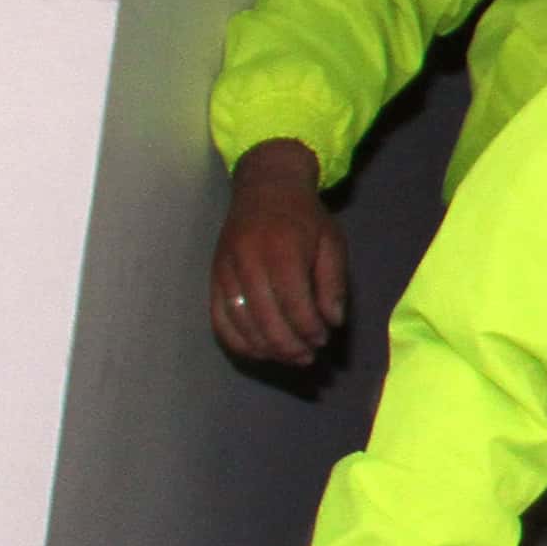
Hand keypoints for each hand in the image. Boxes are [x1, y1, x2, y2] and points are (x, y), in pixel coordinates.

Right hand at [214, 139, 349, 362]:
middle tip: (308, 358)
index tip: (323, 340)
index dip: (309, 329)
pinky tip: (259, 351)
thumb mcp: (331, 242)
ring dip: (266, 349)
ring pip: (240, 323)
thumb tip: (333, 321)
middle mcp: (248, 261)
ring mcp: (225, 270)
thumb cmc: (304, 217)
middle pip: (265, 319)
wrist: (265, 188)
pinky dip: (237, 341)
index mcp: (282, 251)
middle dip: (289, 346)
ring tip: (289, 358)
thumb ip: (333, 282)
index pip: (294, 304)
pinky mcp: (213, 277)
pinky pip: (218, 318)